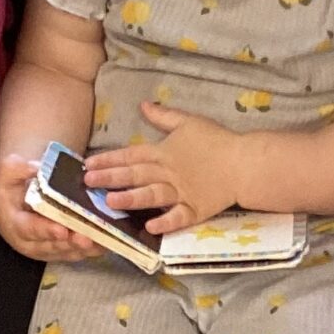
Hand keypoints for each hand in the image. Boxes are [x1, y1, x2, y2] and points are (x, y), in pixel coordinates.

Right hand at [0, 151, 96, 262]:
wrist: (16, 198)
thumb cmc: (12, 185)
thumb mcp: (8, 171)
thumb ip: (18, 169)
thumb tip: (37, 169)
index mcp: (14, 223)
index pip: (29, 229)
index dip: (45, 230)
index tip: (61, 229)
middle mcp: (29, 242)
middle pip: (51, 246)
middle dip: (70, 242)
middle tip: (86, 237)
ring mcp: (45, 249)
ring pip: (65, 252)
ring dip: (83, 249)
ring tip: (99, 241)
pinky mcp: (59, 251)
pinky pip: (76, 254)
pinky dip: (90, 250)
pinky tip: (105, 243)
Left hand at [84, 103, 246, 236]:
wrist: (245, 162)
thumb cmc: (217, 141)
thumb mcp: (188, 121)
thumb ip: (163, 116)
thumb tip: (143, 105)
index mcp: (164, 152)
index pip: (131, 155)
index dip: (109, 159)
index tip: (88, 164)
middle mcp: (169, 173)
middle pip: (136, 175)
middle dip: (110, 178)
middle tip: (89, 183)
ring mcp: (182, 192)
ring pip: (152, 195)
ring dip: (132, 199)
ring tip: (111, 202)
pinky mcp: (196, 209)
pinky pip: (179, 217)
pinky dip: (166, 222)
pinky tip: (151, 228)